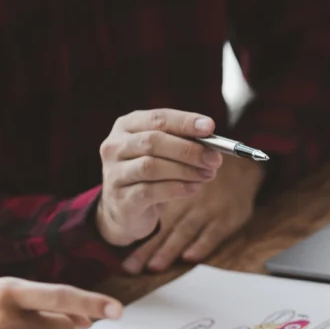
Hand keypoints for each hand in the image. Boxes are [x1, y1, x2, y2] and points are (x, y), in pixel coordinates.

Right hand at [96, 110, 222, 248]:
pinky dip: (177, 189)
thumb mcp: (161, 153)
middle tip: (214, 159)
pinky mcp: (121, 199)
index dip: (184, 122)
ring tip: (207, 174)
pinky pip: (151, 191)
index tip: (210, 127)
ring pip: (151, 167)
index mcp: (126, 126)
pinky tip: (193, 188)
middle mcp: (115, 146)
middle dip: (188, 150)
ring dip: (185, 171)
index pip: (157, 118)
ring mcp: (114, 173)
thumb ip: (181, 144)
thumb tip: (213, 146)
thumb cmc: (148, 175)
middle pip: (153, 142)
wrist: (124, 209)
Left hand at [121, 153, 264, 273]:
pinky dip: (201, 244)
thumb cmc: (208, 174)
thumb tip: (140, 217)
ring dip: (169, 250)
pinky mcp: (227, 216)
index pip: (152, 220)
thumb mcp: (185, 179)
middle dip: (147, 250)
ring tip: (153, 267)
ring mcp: (208, 210)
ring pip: (185, 231)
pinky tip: (189, 256)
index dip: (140, 241)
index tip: (125, 262)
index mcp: (175, 194)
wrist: (243, 166)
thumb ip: (166, 196)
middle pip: (165, 229)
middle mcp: (189, 203)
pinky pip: (213, 232)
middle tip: (131, 268)